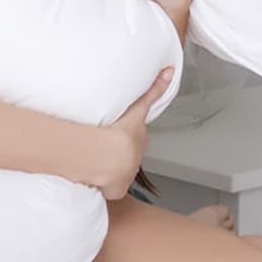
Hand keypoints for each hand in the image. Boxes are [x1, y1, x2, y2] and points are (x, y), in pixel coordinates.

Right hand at [91, 66, 172, 199]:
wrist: (108, 158)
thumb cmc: (120, 133)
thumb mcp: (138, 106)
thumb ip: (154, 90)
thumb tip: (170, 71)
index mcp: (139, 140)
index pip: (138, 137)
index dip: (129, 135)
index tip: (120, 133)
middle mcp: (135, 159)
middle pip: (129, 155)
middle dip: (120, 152)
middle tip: (105, 145)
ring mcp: (127, 175)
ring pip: (119, 171)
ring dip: (110, 167)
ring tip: (95, 160)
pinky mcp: (117, 190)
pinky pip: (110, 188)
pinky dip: (102, 184)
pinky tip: (91, 178)